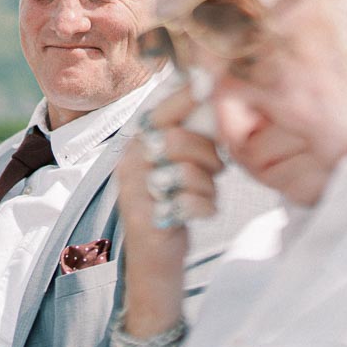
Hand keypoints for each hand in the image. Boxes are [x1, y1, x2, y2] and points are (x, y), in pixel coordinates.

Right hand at [115, 83, 223, 330]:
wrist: (155, 263)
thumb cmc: (173, 206)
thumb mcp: (177, 164)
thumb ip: (188, 134)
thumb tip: (213, 94)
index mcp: (135, 145)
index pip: (160, 111)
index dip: (187, 97)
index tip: (211, 83)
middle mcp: (128, 164)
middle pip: (175, 139)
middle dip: (208, 153)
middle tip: (217, 169)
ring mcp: (134, 193)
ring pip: (184, 171)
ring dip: (207, 185)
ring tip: (206, 194)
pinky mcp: (146, 221)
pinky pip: (187, 203)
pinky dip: (205, 208)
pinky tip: (202, 213)